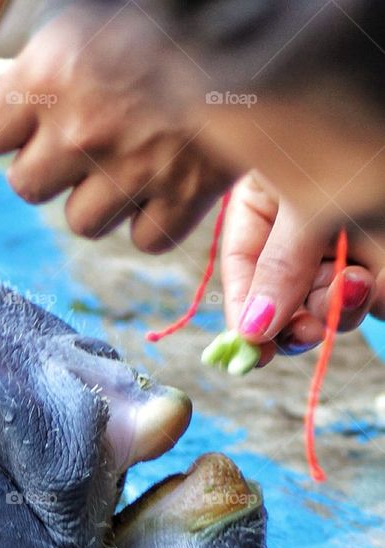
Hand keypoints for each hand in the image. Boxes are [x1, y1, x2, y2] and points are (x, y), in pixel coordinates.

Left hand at [0, 4, 234, 252]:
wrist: (260, 27)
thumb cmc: (171, 13)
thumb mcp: (91, 14)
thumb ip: (46, 61)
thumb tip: (13, 96)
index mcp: (50, 73)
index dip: (12, 128)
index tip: (35, 119)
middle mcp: (80, 130)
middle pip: (26, 187)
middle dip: (51, 171)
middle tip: (85, 144)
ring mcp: (130, 171)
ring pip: (82, 222)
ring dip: (102, 200)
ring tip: (132, 161)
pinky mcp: (181, 199)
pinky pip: (145, 238)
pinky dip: (156, 220)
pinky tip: (170, 184)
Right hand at [220, 172, 384, 365]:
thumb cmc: (360, 132)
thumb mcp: (313, 200)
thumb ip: (280, 268)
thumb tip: (250, 328)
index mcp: (269, 191)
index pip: (243, 262)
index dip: (245, 309)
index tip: (253, 348)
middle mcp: (305, 215)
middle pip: (287, 291)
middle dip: (302, 312)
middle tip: (310, 330)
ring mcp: (350, 231)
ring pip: (333, 297)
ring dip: (344, 305)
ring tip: (361, 284)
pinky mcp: (383, 246)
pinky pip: (375, 291)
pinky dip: (379, 294)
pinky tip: (381, 282)